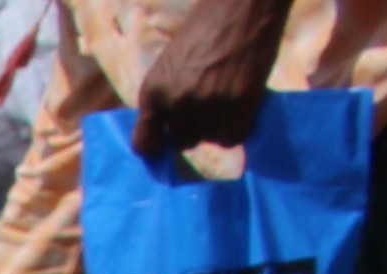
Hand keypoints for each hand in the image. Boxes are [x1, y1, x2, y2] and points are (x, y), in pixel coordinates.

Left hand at [131, 0, 286, 162]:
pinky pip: (233, 137)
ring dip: (220, 125)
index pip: (144, 144)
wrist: (242, 5)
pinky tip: (242, 103)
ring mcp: (208, 104)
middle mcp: (176, 102)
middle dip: (196, 128)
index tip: (168, 143)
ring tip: (228, 95)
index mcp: (153, 92)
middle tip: (211, 103)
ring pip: (210, 139)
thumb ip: (165, 97)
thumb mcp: (170, 65)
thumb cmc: (207, 29)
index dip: (158, 146)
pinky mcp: (239, 103)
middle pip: (183, 142)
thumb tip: (166, 134)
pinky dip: (239, 126)